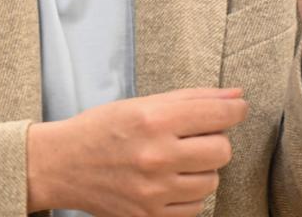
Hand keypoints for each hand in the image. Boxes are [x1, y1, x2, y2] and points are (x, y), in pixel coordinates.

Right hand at [26, 88, 247, 216]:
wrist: (64, 165)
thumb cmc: (103, 128)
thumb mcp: (143, 103)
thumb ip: (192, 98)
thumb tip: (236, 96)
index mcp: (154, 120)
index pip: (217, 114)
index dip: (235, 110)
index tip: (238, 109)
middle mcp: (156, 156)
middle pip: (221, 150)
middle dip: (215, 141)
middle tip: (196, 137)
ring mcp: (154, 191)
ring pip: (212, 181)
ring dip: (202, 169)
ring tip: (178, 160)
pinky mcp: (150, 216)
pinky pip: (195, 207)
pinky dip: (190, 194)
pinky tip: (171, 181)